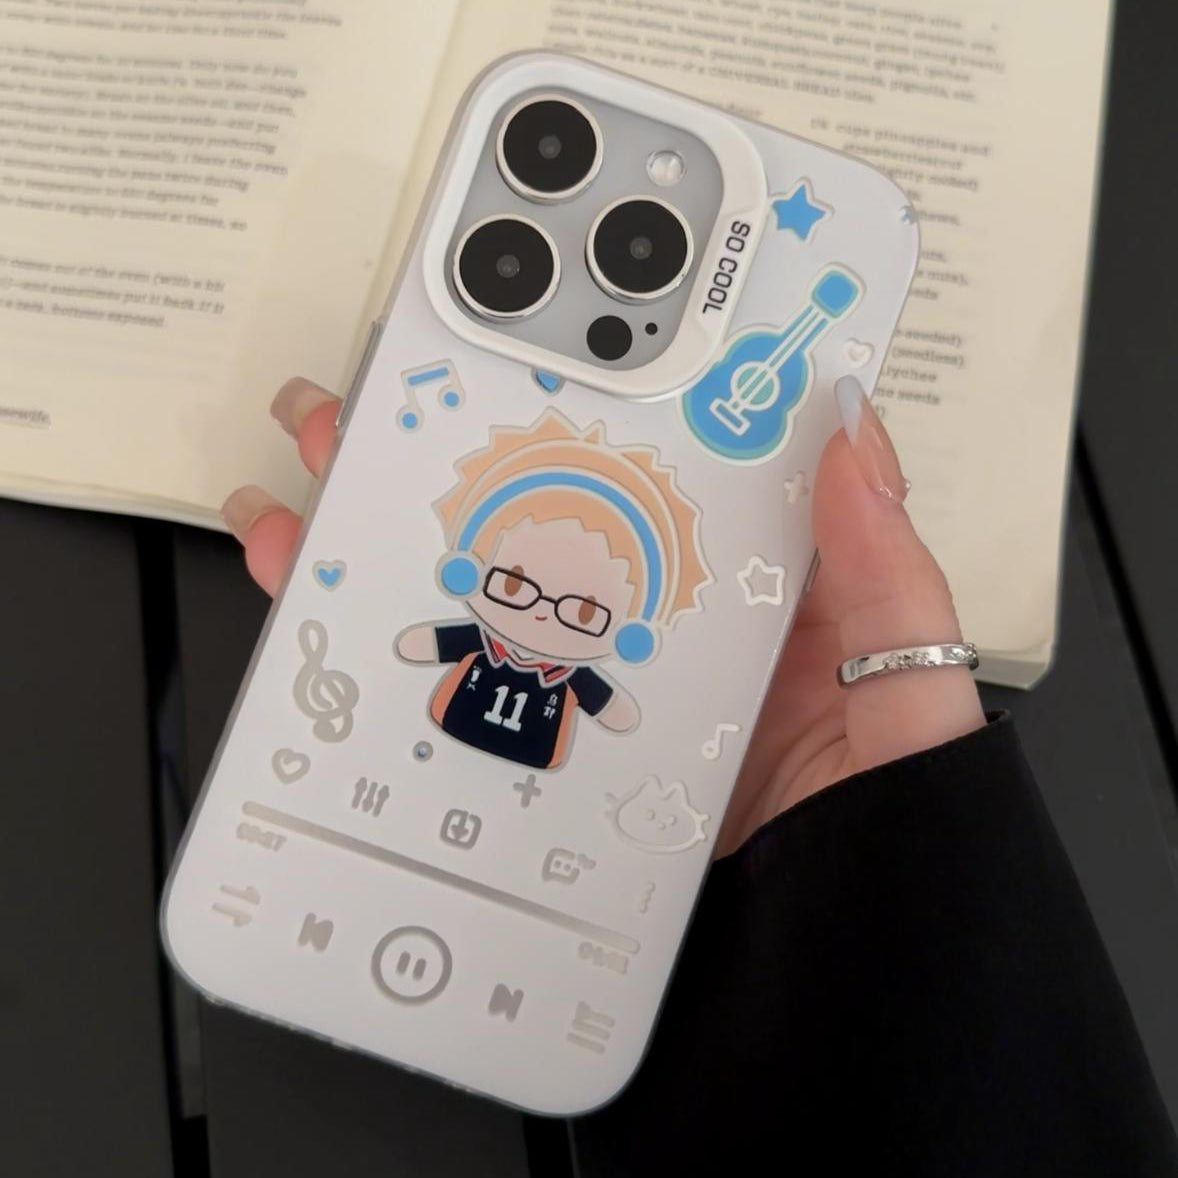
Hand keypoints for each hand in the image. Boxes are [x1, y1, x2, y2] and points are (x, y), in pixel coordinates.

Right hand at [224, 376, 983, 856]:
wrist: (821, 930)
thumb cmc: (872, 798)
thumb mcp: (900, 667)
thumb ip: (882, 559)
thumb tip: (847, 426)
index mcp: (730, 562)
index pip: (656, 444)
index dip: (600, 373)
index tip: (533, 305)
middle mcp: (647, 599)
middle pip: (534, 490)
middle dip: (447, 421)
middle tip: (381, 364)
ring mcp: (586, 661)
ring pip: (468, 565)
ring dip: (385, 504)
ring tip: (319, 447)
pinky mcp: (544, 729)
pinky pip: (451, 664)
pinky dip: (376, 622)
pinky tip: (318, 579)